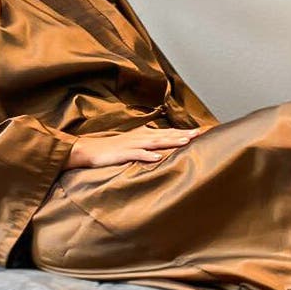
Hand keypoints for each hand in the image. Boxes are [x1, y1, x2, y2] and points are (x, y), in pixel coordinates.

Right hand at [66, 127, 204, 169]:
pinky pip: (138, 154)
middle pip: (165, 135)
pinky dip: (148, 156)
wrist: (90, 150)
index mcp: (144, 135)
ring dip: (170, 141)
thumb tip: (162, 146)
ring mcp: (133, 145)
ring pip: (155, 142)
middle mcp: (141, 137)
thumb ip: (148, 143)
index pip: (167, 132)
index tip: (200, 131)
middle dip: (183, 134)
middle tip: (199, 133)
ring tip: (186, 142)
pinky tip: (158, 157)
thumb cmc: (113, 148)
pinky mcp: (124, 153)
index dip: (183, 132)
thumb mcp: (133, 143)